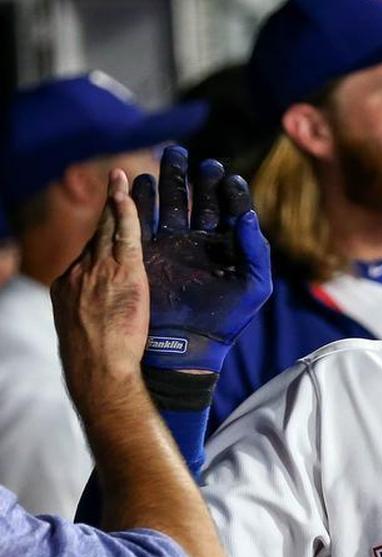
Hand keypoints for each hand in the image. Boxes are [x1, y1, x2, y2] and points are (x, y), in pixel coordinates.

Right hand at [51, 170, 149, 412]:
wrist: (99, 371)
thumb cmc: (96, 361)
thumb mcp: (82, 329)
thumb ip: (88, 308)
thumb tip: (94, 305)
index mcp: (68, 285)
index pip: (86, 252)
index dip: (98, 234)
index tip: (104, 220)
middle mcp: (79, 271)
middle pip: (94, 233)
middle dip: (106, 208)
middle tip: (114, 179)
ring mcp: (98, 269)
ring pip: (108, 228)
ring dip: (117, 200)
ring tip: (122, 175)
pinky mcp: (122, 271)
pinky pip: (126, 234)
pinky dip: (127, 210)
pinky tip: (129, 191)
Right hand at [134, 146, 271, 371]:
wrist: (187, 344)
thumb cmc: (228, 318)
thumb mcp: (254, 285)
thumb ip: (256, 249)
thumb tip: (248, 215)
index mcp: (229, 246)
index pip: (233, 209)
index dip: (233, 192)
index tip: (231, 179)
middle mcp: (202, 240)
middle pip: (201, 199)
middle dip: (202, 177)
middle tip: (204, 162)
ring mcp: (174, 243)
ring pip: (173, 201)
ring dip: (172, 178)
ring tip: (173, 155)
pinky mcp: (148, 251)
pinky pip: (143, 218)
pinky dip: (142, 198)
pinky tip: (144, 179)